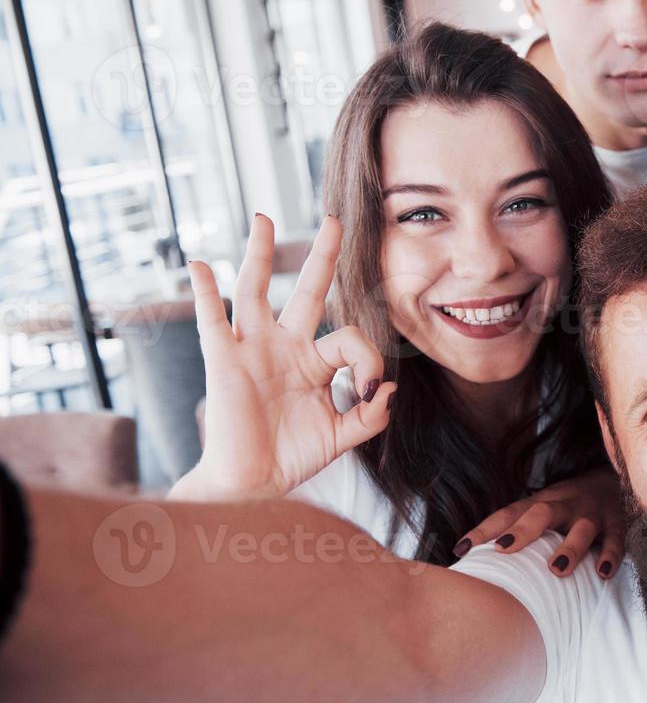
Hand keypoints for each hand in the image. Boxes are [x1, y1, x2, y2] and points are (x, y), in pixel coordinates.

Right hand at [174, 214, 395, 499]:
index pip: (351, 337)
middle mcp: (285, 347)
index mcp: (315, 362)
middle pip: (307, 291)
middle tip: (335, 220)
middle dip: (322, 256)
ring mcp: (253, 350)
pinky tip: (201, 265)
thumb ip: (372, 416)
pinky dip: (204, 294)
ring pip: (256, 292)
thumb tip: (389, 389)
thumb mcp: (343, 437)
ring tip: (264, 218)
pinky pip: (212, 322)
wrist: (255, 483)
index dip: (369, 360)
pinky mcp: (223, 362)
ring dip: (259, 255)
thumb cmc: (293, 458)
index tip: (369, 394)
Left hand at [454, 467, 624, 578]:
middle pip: (542, 513)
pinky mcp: (618, 522)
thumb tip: (473, 558)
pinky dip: (611, 555)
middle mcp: (565, 504)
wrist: (616, 479)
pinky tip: (603, 573)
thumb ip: (517, 529)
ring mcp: (592, 513)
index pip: (509, 514)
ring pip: (582, 527)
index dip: (484, 530)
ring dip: (569, 547)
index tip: (461, 550)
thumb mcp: (544, 510)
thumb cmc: (569, 505)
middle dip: (524, 531)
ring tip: (557, 570)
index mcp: (542, 502)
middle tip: (504, 551)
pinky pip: (617, 538)